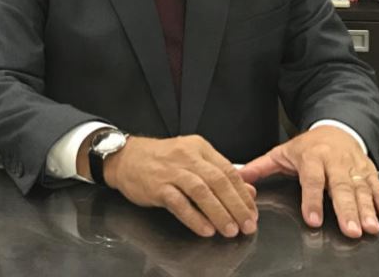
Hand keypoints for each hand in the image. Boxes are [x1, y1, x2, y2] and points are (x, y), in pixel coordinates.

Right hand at [103, 134, 257, 237]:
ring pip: (201, 191)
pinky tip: (206, 229)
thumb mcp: (192, 159)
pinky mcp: (157, 186)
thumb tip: (248, 191)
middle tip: (247, 224)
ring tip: (230, 230)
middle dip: (236, 205)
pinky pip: (179, 203)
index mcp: (200, 147)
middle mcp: (188, 156)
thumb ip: (219, 173)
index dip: (243, 193)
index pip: (228, 170)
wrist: (126, 157)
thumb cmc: (161, 159)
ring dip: (219, 213)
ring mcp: (172, 171)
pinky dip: (194, 218)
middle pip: (218, 181)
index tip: (252, 211)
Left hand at [238, 126, 378, 237]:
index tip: (313, 219)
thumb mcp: (282, 152)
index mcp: (311, 157)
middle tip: (349, 229)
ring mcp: (353, 166)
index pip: (312, 179)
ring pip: (361, 188)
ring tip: (369, 226)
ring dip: (367, 209)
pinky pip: (378, 186)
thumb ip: (261, 167)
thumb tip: (240, 177)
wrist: (335, 126)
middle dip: (345, 209)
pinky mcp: (368, 170)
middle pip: (340, 186)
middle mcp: (334, 161)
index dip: (312, 199)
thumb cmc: (308, 145)